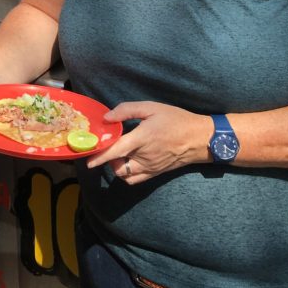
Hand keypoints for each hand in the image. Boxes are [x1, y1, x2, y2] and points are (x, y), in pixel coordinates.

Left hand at [87, 101, 211, 184]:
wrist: (199, 138)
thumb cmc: (176, 119)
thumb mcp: (151, 107)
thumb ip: (127, 110)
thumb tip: (107, 117)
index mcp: (142, 138)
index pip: (116, 151)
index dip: (100, 156)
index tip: (88, 160)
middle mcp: (144, 157)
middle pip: (117, 164)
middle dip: (106, 158)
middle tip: (105, 147)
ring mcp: (150, 168)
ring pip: (124, 175)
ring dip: (116, 167)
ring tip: (117, 153)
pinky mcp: (155, 173)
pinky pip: (135, 180)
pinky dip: (126, 174)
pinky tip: (128, 161)